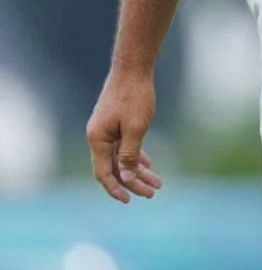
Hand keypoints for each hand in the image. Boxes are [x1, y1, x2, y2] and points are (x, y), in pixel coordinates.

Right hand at [85, 70, 164, 202]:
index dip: (116, 189)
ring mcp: (106, 130)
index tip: (130, 200)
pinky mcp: (115, 124)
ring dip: (137, 171)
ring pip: (121, 158)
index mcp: (98, 139)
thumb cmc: (135, 97)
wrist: (133, 69)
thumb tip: (127, 178)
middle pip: (113, 168)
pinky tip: (149, 166)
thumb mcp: (135, 128)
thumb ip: (129, 154)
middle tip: (153, 193)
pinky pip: (124, 147)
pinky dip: (136, 157)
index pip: (103, 173)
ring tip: (157, 183)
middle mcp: (98, 137)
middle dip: (133, 182)